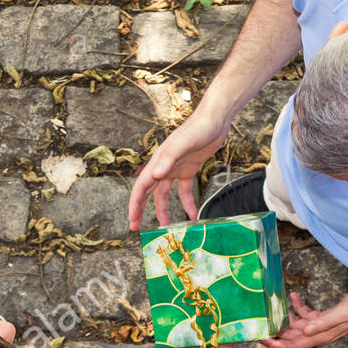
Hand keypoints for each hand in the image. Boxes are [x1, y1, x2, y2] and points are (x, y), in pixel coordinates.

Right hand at [129, 110, 228, 229]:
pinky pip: (184, 190)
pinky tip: (192, 213)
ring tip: (166, 226)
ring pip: (164, 194)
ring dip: (164, 209)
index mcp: (157, 162)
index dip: (135, 204)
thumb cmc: (197, 128)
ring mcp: (175, 168)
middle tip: (136, 227)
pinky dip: (187, 202)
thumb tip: (155, 175)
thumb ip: (168, 158)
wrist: (215, 120)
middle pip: (148, 192)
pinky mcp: (188, 169)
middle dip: (141, 210)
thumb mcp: (182, 143)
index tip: (132, 220)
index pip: (141, 187)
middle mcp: (163, 167)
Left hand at [261, 289, 347, 347]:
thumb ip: (324, 322)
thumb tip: (305, 331)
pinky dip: (299, 307)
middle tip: (259, 323)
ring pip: (299, 326)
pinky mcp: (326, 317)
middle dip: (276, 332)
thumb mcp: (342, 312)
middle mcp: (321, 333)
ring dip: (287, 317)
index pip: (294, 345)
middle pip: (293, 337)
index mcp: (322, 335)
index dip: (277, 345)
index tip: (262, 341)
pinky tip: (294, 296)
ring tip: (276, 305)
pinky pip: (308, 315)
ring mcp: (323, 326)